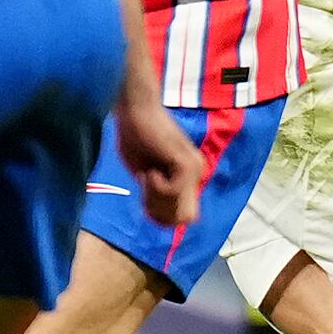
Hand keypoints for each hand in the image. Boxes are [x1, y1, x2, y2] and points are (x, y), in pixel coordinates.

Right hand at [118, 92, 203, 227]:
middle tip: (145, 187)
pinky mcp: (186, 164)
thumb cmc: (135, 138)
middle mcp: (197, 173)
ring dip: (154, 198)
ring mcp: (195, 169)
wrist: (134, 111)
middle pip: (180, 219)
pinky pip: (171, 193)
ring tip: (147, 175)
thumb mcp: (147, 175)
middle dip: (158, 211)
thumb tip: (166, 222)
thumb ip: (159, 194)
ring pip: (176, 209)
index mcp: (189, 176)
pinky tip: (149, 171)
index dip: (160, 216)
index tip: (145, 197)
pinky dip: (154, 188)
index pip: (181, 218)